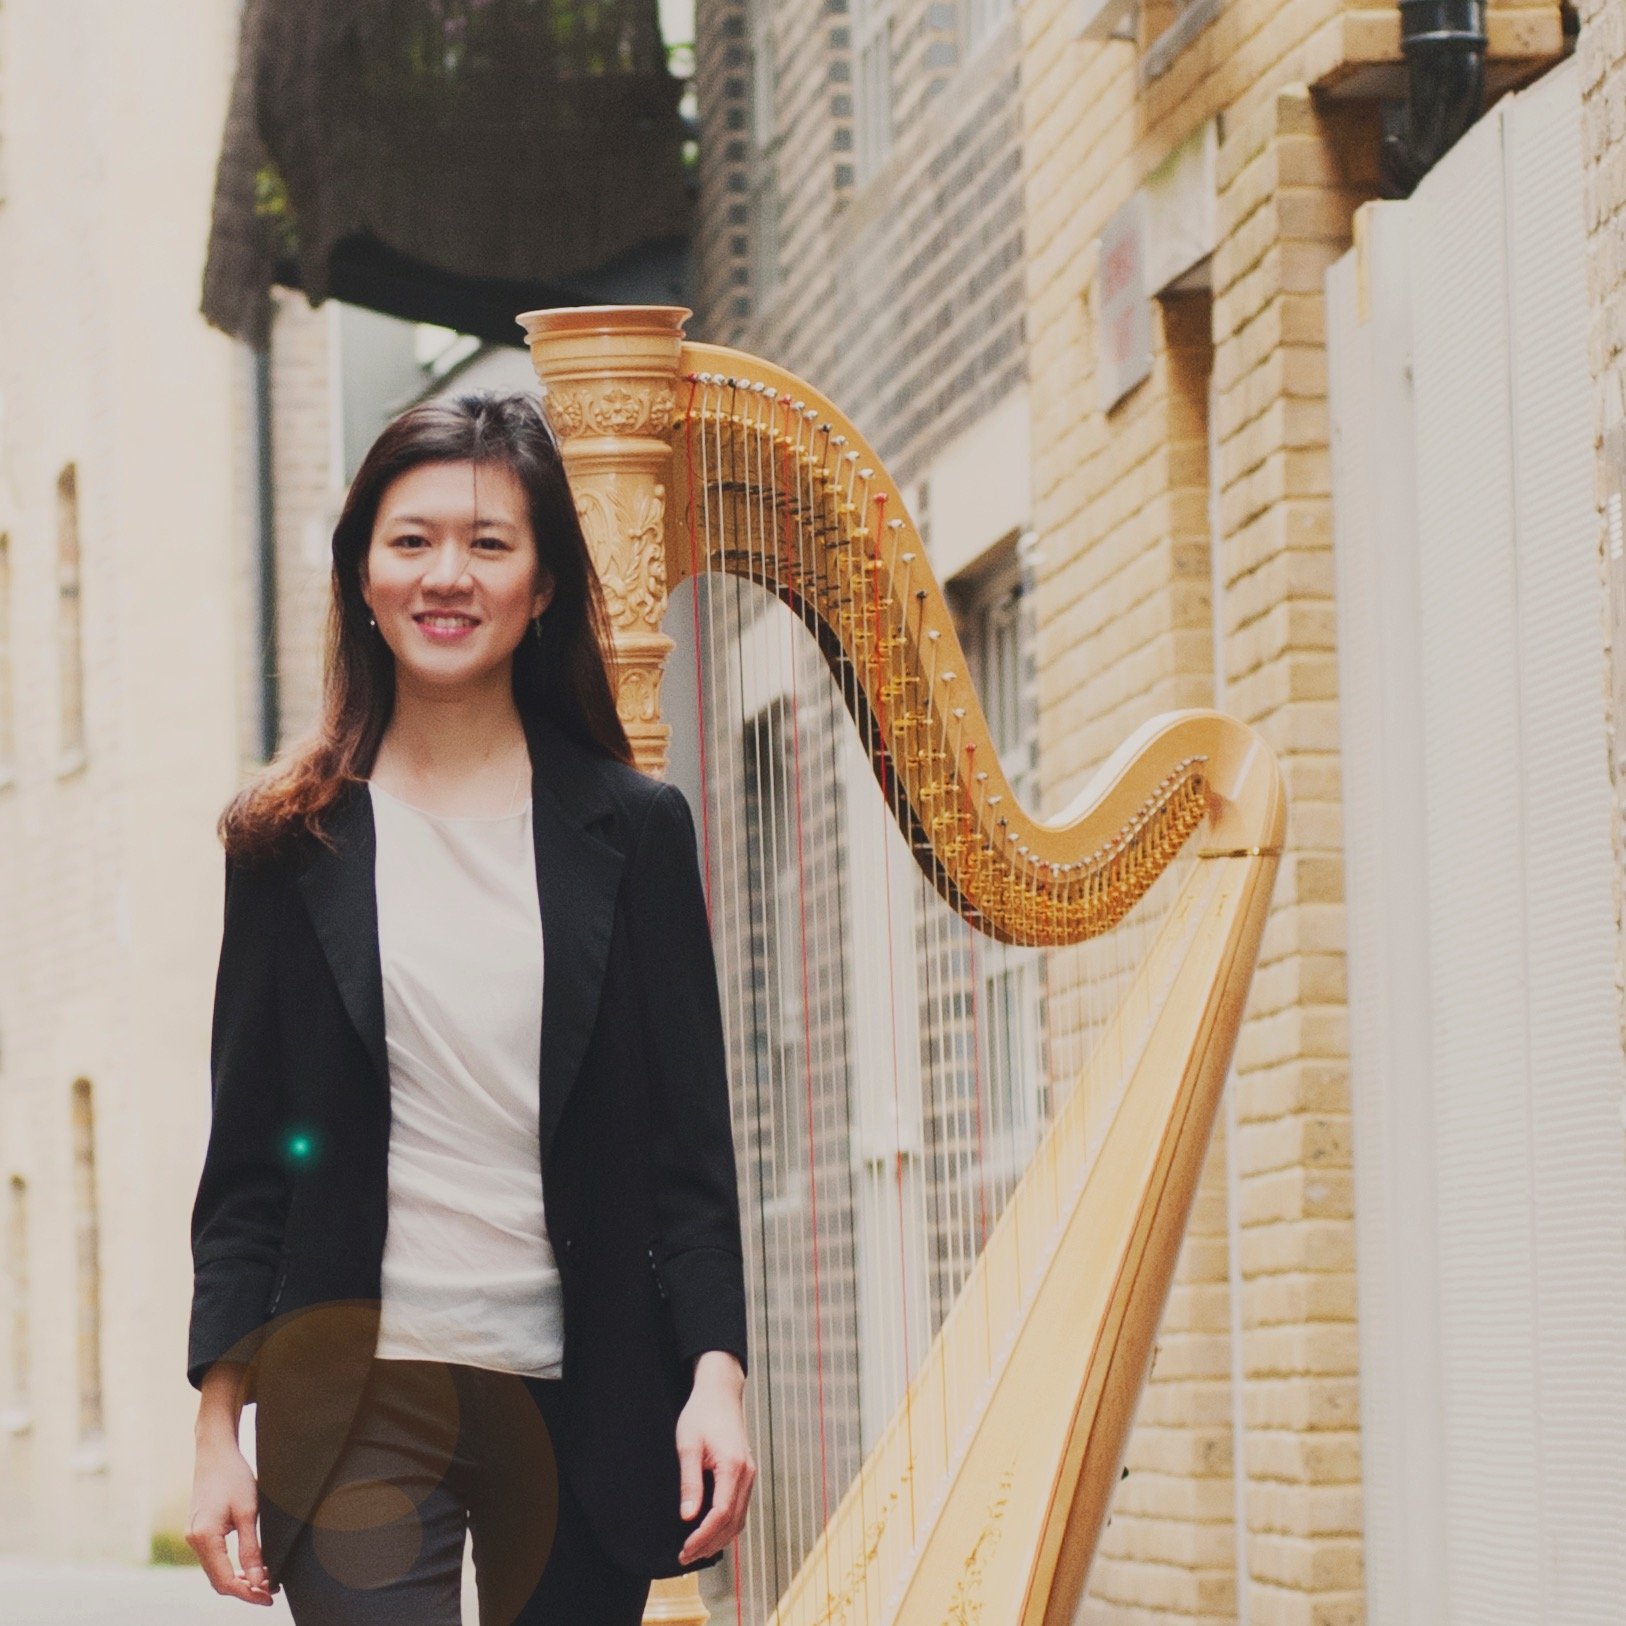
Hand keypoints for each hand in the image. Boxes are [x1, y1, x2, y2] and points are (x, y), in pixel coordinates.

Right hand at [188, 1367, 273, 1605]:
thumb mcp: (248, 1512)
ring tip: (264, 1580)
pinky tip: (249, 1564)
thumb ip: (251, 1549)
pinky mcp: (198, 1530)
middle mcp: (194, 1541)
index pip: (225, 1581)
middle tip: (269, 1592)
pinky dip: (230, 1566)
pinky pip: (214, 1558)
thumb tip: (258, 1581)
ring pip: (215, 1571)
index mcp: (204, 1538)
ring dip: (238, 1579)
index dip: (247, 1593)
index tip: (269, 1598)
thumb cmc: (233, 1477)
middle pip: (218, 1580)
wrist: (215, 1451)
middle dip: (243, 1590)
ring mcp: (194, 1536)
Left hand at [676, 1351, 754, 1564]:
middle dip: (709, 1544)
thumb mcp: (688, 1446)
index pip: (721, 1514)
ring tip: (694, 1551)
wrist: (720, 1393)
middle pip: (732, 1522)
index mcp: (733, 1466)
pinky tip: (708, 1532)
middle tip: (684, 1557)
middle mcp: (747, 1474)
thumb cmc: (701, 1415)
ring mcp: (749, 1475)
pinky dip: (725, 1526)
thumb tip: (688, 1517)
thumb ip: (689, 1482)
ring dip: (718, 1539)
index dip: (702, 1536)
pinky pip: (739, 1509)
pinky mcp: (746, 1474)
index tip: (684, 1550)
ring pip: (739, 1519)